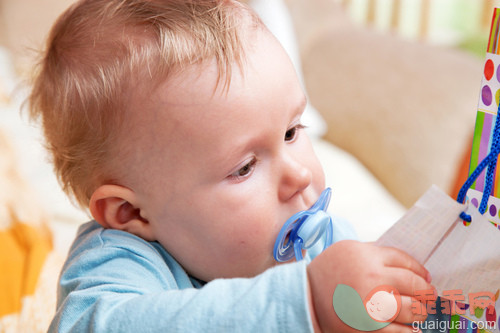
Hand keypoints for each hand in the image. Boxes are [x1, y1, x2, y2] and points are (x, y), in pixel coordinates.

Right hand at [307, 240, 431, 331]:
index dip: (420, 270)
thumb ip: (375, 253)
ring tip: (422, 312)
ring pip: (411, 309)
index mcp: (367, 256)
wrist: (304, 297)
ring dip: (421, 311)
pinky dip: (411, 332)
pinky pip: (400, 332)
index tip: (426, 277)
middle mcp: (371, 278)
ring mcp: (371, 305)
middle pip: (413, 284)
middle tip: (429, 295)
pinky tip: (414, 330)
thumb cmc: (327, 272)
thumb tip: (410, 266)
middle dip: (426, 291)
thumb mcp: (348, 251)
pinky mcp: (368, 328)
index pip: (405, 262)